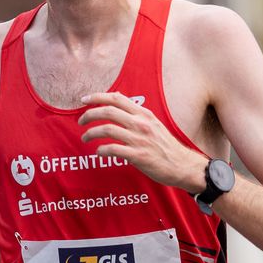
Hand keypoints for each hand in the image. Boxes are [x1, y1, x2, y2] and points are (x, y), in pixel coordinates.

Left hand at [78, 92, 202, 190]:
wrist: (182, 165)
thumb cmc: (165, 146)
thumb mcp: (153, 124)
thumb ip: (136, 116)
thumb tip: (116, 106)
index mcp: (143, 114)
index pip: (117, 98)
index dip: (98, 97)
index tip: (84, 100)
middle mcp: (141, 123)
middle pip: (107, 111)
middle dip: (88, 114)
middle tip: (80, 122)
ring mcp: (139, 139)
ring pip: (107, 129)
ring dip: (91, 133)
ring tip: (85, 138)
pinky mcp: (138, 156)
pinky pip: (113, 149)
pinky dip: (101, 150)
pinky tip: (99, 152)